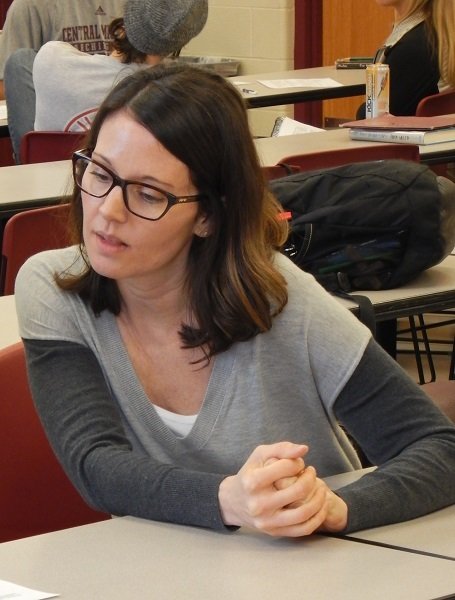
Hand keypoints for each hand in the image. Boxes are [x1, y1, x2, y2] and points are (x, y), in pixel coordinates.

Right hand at [218, 442, 347, 536]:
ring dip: (319, 499)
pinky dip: (317, 517)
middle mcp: (259, 503)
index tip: (298, 463)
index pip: (286, 467)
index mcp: (253, 481)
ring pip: (303, 513)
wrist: (233, 501)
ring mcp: (267, 520)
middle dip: (311, 478)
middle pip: (298, 491)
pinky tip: (320, 505)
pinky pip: (303, 529)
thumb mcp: (260, 455)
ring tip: (321, 488)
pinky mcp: (274, 532)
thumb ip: (282, 448)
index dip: (297, 462)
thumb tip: (304, 449)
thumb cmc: (250, 473)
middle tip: (311, 473)